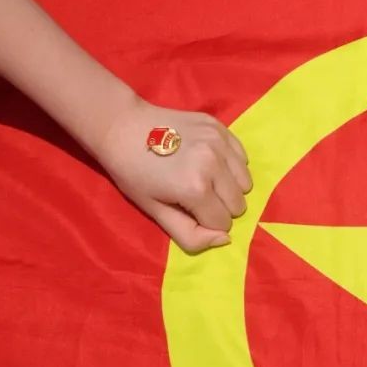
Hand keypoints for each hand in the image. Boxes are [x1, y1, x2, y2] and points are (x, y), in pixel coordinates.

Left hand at [96, 97, 251, 252]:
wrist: (121, 127)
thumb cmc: (133, 175)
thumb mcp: (156, 212)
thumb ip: (190, 235)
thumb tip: (225, 239)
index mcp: (196, 188)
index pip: (223, 222)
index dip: (205, 221)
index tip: (187, 208)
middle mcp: (214, 164)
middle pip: (238, 204)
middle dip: (220, 206)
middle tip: (195, 194)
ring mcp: (219, 143)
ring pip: (246, 183)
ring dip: (229, 187)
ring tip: (205, 177)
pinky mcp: (220, 128)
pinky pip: (242, 159)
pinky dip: (231, 166)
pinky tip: (209, 160)